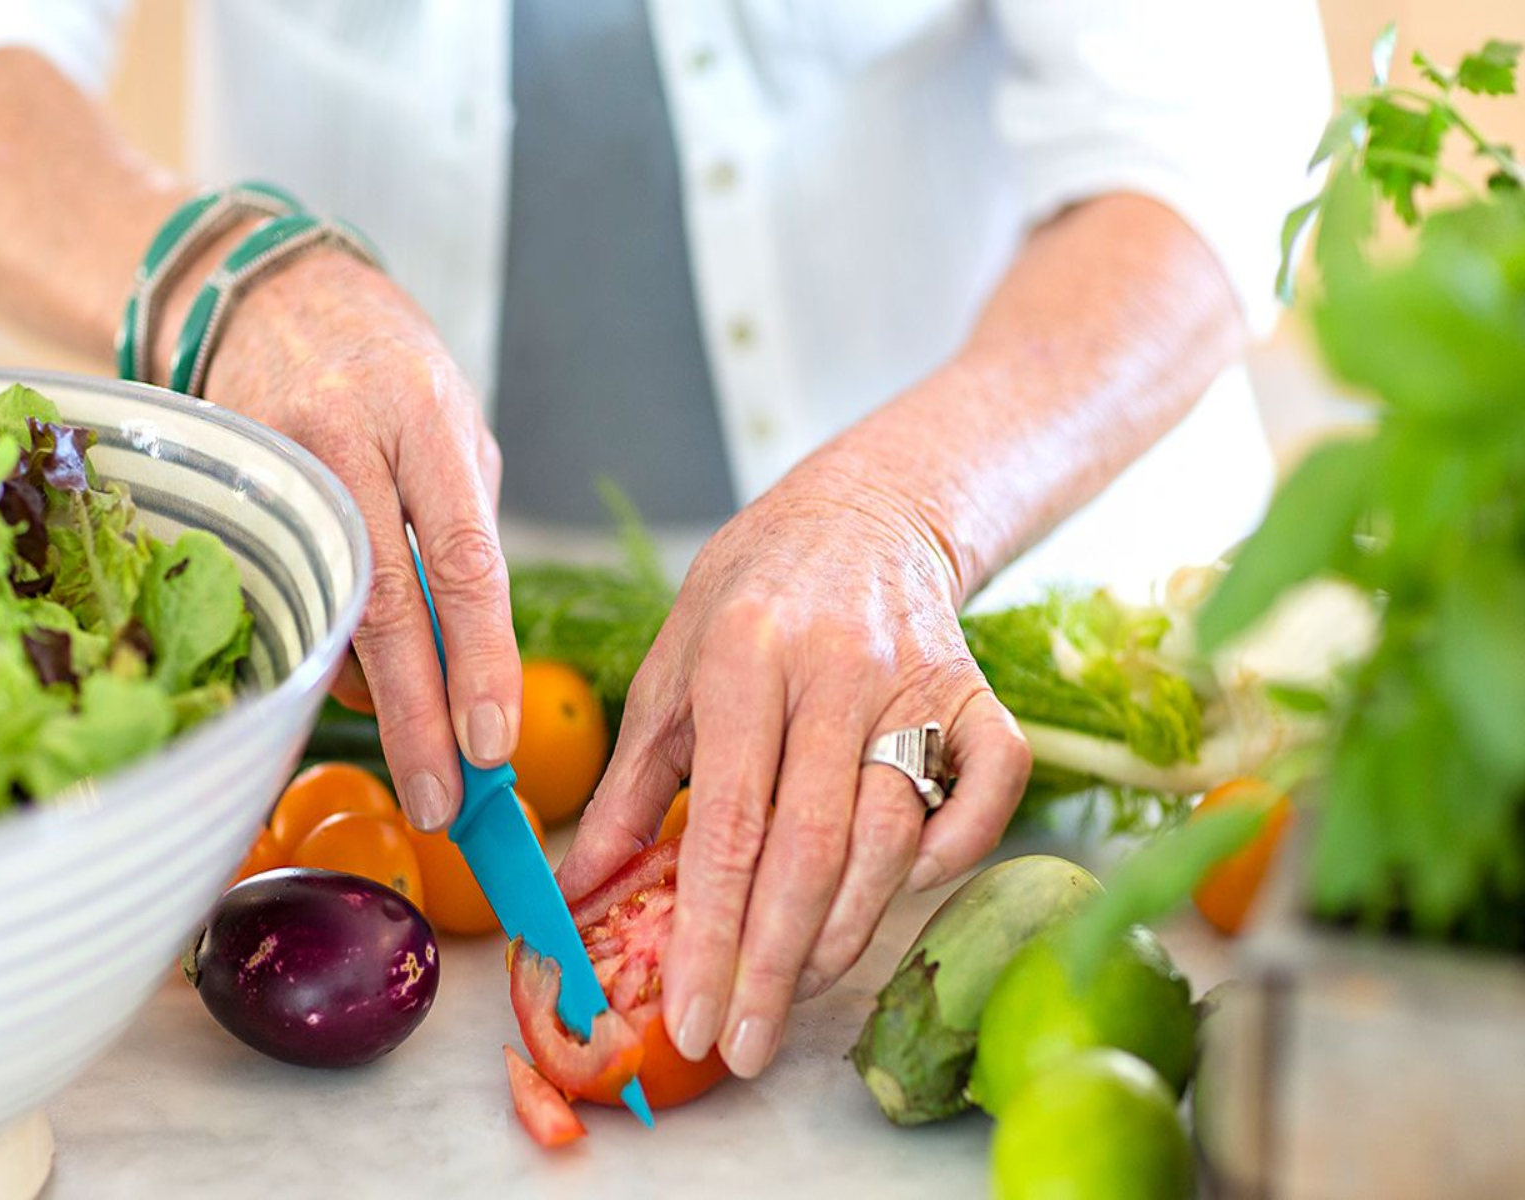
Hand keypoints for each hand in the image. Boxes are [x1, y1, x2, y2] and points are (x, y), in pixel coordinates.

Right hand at [193, 247, 519, 829]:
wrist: (272, 297)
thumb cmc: (389, 374)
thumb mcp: (455, 430)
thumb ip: (465, 532)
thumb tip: (476, 661)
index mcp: (422, 420)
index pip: (463, 562)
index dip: (481, 661)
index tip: (493, 746)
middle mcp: (342, 439)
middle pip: (384, 605)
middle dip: (417, 719)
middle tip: (444, 803)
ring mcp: (271, 465)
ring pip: (325, 613)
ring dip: (372, 692)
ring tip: (414, 731)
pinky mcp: (225, 493)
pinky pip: (283, 599)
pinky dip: (330, 648)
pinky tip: (356, 663)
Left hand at [557, 443, 1031, 1078]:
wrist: (861, 514)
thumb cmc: (748, 597)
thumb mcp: (669, 671)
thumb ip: (630, 786)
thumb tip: (578, 892)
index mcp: (746, 654)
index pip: (729, 821)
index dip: (709, 931)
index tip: (690, 1016)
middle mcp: (840, 668)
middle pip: (814, 849)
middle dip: (774, 964)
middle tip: (743, 1044)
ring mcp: (920, 681)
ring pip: (896, 838)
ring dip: (846, 932)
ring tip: (795, 987)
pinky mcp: (980, 694)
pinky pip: (988, 796)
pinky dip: (951, 858)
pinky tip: (898, 894)